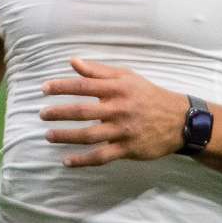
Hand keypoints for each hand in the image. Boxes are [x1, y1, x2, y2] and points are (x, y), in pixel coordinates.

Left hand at [39, 58, 187, 166]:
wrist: (179, 120)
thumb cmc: (148, 95)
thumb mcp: (127, 77)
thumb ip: (98, 71)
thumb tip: (72, 61)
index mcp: (117, 88)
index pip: (83, 85)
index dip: (61, 86)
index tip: (44, 89)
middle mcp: (119, 108)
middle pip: (83, 111)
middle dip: (59, 112)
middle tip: (42, 114)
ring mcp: (123, 130)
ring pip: (89, 135)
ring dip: (66, 136)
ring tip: (48, 135)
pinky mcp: (128, 149)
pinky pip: (101, 156)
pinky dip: (82, 160)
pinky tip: (66, 161)